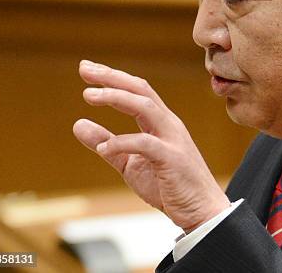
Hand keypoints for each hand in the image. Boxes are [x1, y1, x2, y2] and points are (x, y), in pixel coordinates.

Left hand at [73, 60, 230, 232]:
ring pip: (145, 107)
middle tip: (85, 69)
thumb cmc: (170, 187)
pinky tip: (102, 146)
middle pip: (141, 90)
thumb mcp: (131, 165)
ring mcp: (173, 140)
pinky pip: (145, 143)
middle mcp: (169, 125)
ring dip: (116, 97)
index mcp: (161, 123)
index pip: (137, 91)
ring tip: (89, 95)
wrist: (202, 211)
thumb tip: (78, 124)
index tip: (88, 69)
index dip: (113, 78)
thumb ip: (109, 145)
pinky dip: (122, 141)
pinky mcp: (172, 159)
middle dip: (113, 78)